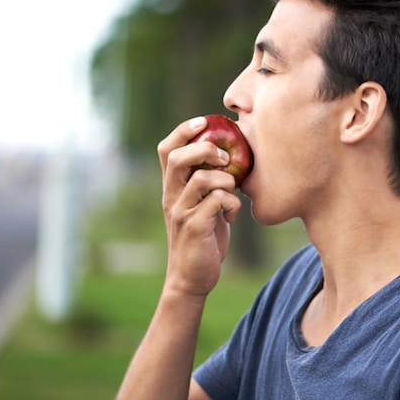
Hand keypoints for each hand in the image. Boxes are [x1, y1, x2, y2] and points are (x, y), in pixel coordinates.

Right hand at [157, 117, 242, 296]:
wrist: (192, 278)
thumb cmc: (204, 237)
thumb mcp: (202, 204)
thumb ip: (209, 182)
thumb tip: (230, 155)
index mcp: (172, 187)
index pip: (166, 149)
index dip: (183, 130)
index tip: (203, 121)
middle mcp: (171, 196)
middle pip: (179, 158)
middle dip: (205, 149)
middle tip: (225, 158)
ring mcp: (181, 212)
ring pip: (203, 179)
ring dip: (226, 181)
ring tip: (231, 194)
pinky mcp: (195, 228)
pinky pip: (219, 202)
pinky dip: (233, 205)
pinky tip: (232, 216)